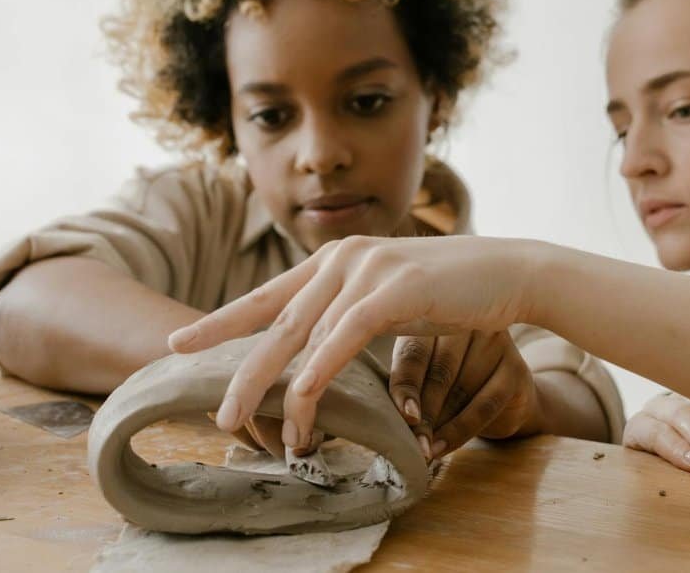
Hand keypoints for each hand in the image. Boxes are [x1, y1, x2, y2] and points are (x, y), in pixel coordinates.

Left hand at [167, 236, 537, 450]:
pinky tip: (301, 396)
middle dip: (241, 372)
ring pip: (306, 334)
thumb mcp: (390, 297)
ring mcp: (367, 268)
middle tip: (218, 415)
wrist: (509, 272)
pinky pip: (346, 333)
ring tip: (272, 432)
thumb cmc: (452, 291)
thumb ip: (351, 311)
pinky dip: (321, 367)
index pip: (268, 295)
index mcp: (336, 260)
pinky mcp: (395, 287)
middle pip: (276, 321)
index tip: (180, 343)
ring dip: (285, 391)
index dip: (222, 321)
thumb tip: (319, 344)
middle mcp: (342, 258)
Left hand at [390, 330, 539, 460]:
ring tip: (423, 449)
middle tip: (411, 443)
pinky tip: (442, 447)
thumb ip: (407, 386)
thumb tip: (388, 418)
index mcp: (436, 317)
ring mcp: (495, 343)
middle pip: (439, 371)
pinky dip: (459, 430)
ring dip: (439, 425)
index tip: (402, 418)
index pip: (414, 352)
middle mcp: (468, 323)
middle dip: (422, 413)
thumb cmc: (453, 386)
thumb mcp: (426, 379)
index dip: (404, 387)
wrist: (505, 398)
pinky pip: (484, 405)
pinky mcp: (516, 369)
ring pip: (461, 389)